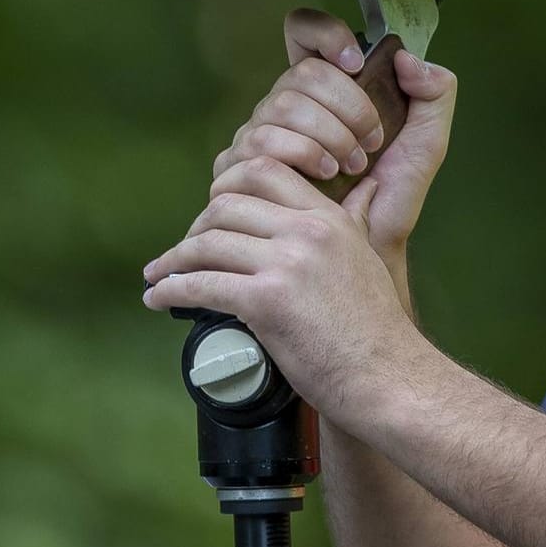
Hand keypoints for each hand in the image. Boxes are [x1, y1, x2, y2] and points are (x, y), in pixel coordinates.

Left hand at [143, 155, 423, 417]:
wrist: (386, 375)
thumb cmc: (377, 328)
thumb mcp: (370, 256)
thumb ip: (359, 219)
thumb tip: (369, 188)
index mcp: (328, 217)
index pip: (264, 170)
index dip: (227, 186)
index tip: (210, 212)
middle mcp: (306, 231)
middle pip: (227, 205)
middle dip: (195, 227)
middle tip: (184, 251)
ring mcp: (285, 264)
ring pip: (207, 243)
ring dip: (173, 261)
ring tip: (159, 275)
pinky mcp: (265, 302)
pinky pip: (202, 285)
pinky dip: (171, 290)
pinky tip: (158, 297)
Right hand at [213, 9, 458, 275]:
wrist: (368, 251)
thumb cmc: (389, 202)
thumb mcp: (426, 144)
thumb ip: (434, 94)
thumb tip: (407, 58)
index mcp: (322, 91)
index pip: (304, 34)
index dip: (324, 33)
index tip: (356, 60)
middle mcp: (285, 106)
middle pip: (301, 73)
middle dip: (347, 106)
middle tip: (370, 143)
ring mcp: (258, 135)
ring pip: (282, 105)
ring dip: (328, 135)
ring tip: (351, 166)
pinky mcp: (240, 168)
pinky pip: (263, 142)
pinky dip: (304, 156)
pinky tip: (326, 178)